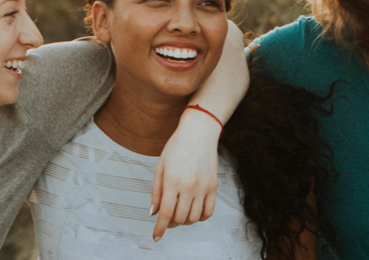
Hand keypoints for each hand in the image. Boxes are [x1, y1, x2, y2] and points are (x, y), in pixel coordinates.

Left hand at [150, 109, 219, 240]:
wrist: (198, 132)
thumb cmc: (177, 146)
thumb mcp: (160, 167)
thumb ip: (156, 192)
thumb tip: (153, 212)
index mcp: (172, 181)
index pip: (165, 213)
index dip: (160, 228)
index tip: (157, 235)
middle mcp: (188, 186)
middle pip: (179, 218)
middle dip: (171, 223)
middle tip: (167, 219)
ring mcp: (203, 187)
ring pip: (194, 218)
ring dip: (184, 221)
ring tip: (179, 213)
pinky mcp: (214, 187)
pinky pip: (209, 212)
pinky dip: (200, 217)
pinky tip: (194, 211)